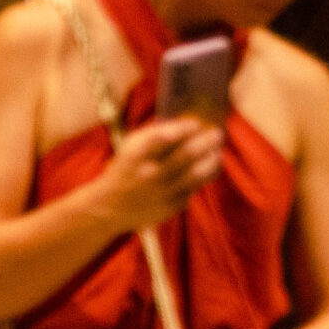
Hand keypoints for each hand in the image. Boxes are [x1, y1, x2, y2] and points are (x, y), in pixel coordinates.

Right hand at [94, 117, 223, 234]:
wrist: (111, 206)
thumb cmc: (127, 168)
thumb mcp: (132, 147)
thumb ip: (156, 133)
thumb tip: (189, 121)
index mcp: (136, 155)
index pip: (162, 137)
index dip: (183, 128)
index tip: (195, 122)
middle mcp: (150, 174)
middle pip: (187, 154)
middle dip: (206, 140)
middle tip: (217, 132)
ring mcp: (163, 192)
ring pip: (198, 173)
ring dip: (212, 158)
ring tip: (216, 151)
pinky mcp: (173, 206)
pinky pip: (195, 187)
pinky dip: (205, 174)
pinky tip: (208, 166)